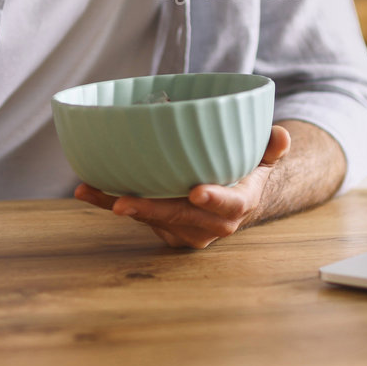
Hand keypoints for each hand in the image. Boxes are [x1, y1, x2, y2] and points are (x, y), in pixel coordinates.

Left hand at [73, 125, 292, 248]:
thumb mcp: (265, 158)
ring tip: (93, 191)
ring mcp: (184, 229)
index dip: (213, 200)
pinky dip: (108, 202)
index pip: (228, 206)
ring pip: (152, 219)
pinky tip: (86, 189)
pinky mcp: (163, 227)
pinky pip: (137, 216)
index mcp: (238, 205)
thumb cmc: (248, 172)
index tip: (196, 191)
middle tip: (123, 203)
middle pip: (179, 218)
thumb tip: (281, 136)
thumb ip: (272, 147)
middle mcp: (210, 225)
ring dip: (120, 206)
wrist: (237, 201)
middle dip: (151, 212)